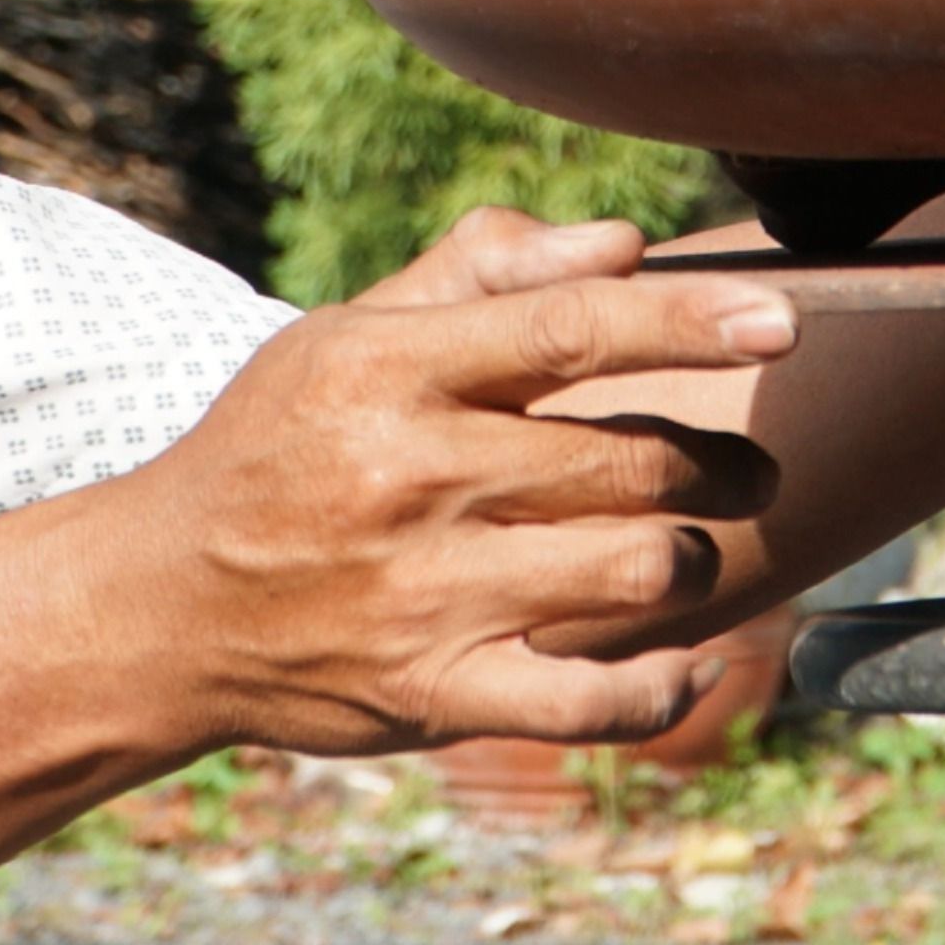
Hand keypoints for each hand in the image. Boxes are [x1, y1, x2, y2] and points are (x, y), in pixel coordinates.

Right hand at [92, 209, 791, 755]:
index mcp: (392, 370)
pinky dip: (664, 687)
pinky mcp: (432, 694)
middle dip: (723, 461)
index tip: (782, 320)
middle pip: (629, 461)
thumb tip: (627, 243)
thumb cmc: (279, 446)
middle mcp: (412, 477)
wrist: (163, 603)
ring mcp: (425, 595)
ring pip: (634, 571)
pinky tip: (689, 661)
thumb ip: (488, 270)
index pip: (570, 331)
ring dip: (695, 557)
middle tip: (750, 467)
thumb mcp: (351, 332)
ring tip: (691, 546)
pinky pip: (590, 702)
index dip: (688, 323)